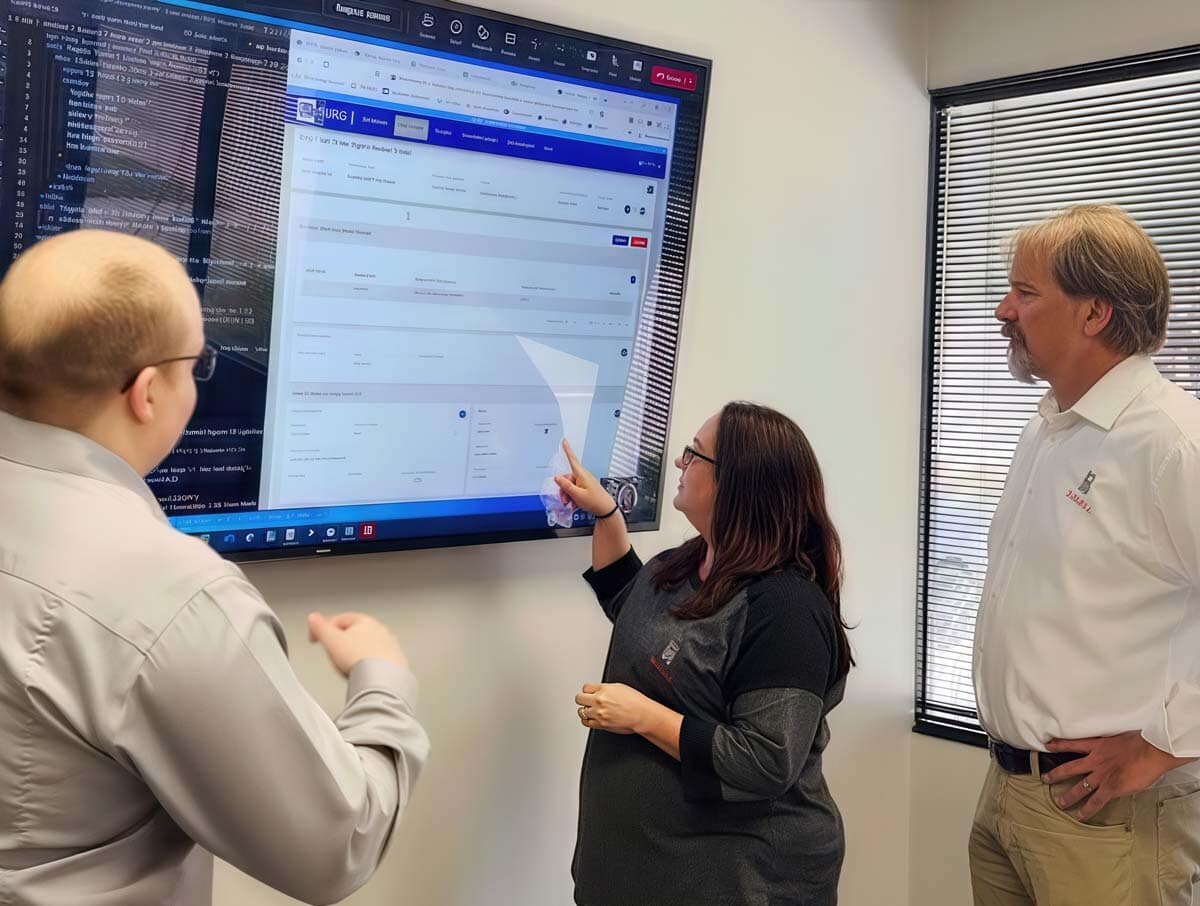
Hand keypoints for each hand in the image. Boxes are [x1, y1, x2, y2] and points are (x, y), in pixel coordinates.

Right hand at [307, 611, 408, 677]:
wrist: (382, 679)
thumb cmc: (360, 659)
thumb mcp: (331, 641)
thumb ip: (320, 627)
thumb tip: (313, 618)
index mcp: (364, 621)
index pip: (339, 619)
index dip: (323, 628)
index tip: (314, 638)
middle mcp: (380, 630)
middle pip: (353, 632)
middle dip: (340, 642)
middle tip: (332, 654)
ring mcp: (389, 645)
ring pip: (365, 646)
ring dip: (354, 654)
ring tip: (347, 667)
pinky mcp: (395, 661)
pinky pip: (376, 659)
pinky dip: (367, 664)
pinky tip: (361, 672)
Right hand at [554, 440, 616, 516]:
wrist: (605, 509)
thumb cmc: (595, 501)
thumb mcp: (576, 495)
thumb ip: (565, 485)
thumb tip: (557, 477)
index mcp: (581, 474)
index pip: (572, 459)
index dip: (567, 449)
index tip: (564, 441)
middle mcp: (582, 476)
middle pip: (566, 478)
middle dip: (563, 489)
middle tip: (565, 500)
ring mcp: (584, 482)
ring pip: (569, 486)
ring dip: (568, 495)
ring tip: (571, 504)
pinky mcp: (585, 487)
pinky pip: (574, 490)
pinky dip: (573, 497)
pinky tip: (575, 504)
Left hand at [575, 682, 651, 734]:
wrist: (641, 715)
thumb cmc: (635, 702)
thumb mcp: (620, 687)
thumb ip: (605, 688)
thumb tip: (597, 690)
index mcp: (604, 689)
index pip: (585, 687)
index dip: (588, 691)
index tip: (590, 693)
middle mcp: (599, 701)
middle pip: (579, 698)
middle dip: (583, 699)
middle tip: (587, 701)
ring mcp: (599, 713)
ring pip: (581, 711)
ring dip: (585, 710)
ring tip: (591, 710)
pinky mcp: (600, 724)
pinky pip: (585, 722)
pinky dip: (586, 720)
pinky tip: (591, 718)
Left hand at [1042, 730, 1195, 819]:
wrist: (1151, 751)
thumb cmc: (1142, 743)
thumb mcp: (1120, 738)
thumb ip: (1112, 747)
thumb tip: (1114, 752)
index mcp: (1098, 746)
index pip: (1073, 744)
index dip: (1058, 744)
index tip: (1047, 745)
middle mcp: (1095, 760)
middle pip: (1070, 768)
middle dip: (1056, 774)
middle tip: (1044, 779)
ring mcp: (1101, 775)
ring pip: (1079, 787)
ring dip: (1068, 796)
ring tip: (1059, 803)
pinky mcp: (1111, 788)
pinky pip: (1095, 801)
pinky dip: (1086, 809)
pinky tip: (1079, 816)